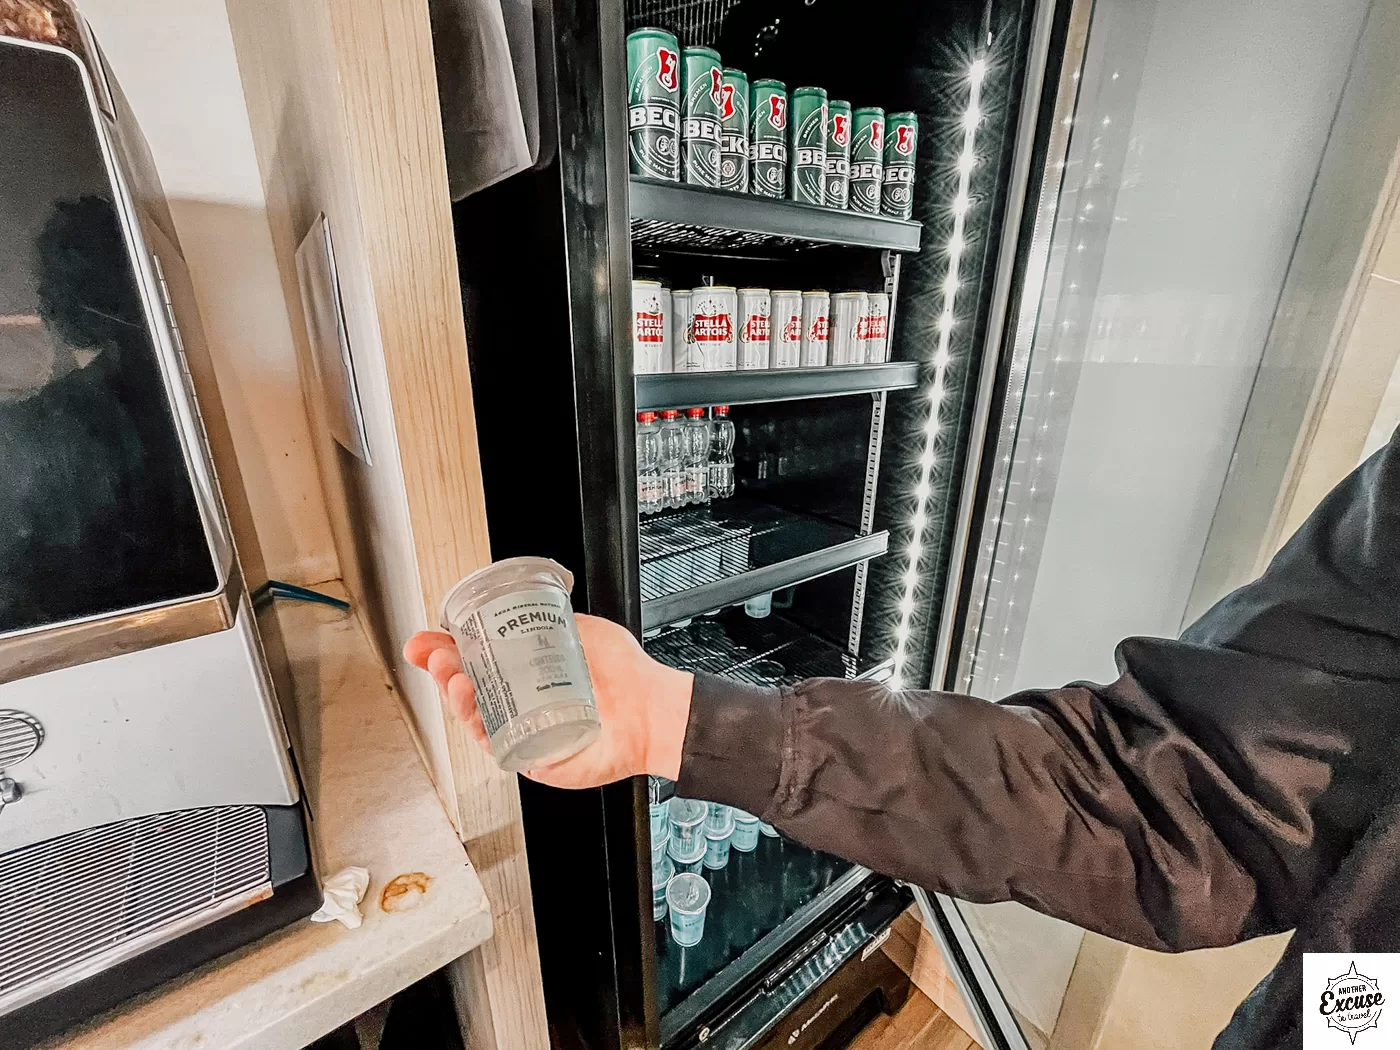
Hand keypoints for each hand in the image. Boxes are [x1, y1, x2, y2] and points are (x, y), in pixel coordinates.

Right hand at [403, 614, 693, 788]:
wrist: (653, 709)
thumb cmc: (626, 676)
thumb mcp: (581, 632)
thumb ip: (548, 617)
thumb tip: (513, 600)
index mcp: (524, 673)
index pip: (475, 660)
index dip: (444, 651)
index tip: (424, 641)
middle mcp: (519, 702)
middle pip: (466, 689)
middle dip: (443, 670)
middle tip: (438, 655)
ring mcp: (523, 729)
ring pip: (474, 717)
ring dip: (455, 696)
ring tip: (456, 677)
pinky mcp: (532, 757)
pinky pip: (496, 746)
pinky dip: (480, 727)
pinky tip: (476, 706)